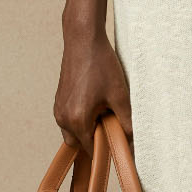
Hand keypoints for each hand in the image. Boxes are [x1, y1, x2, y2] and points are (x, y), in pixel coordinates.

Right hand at [54, 23, 132, 157]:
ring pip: (74, 133)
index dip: (107, 151)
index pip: (92, 151)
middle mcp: (63, 118)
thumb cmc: (101, 64)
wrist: (83, 40)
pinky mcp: (59, 101)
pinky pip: (69, 120)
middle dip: (96, 141)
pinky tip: (97, 104)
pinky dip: (82, 120)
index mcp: (77, 120)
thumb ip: (127, 123)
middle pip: (80, 145)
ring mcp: (58, 109)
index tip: (120, 145)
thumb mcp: (120, 96)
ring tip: (105, 111)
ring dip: (89, 129)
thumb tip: (134, 142)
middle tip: (113, 125)